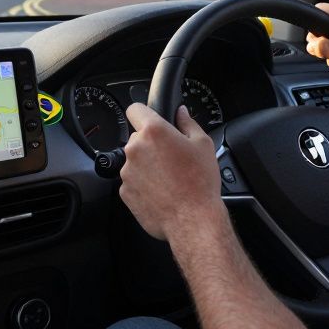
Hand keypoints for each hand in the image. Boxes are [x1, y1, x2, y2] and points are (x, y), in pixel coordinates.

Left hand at [119, 103, 224, 242]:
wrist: (193, 219)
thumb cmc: (200, 182)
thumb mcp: (203, 144)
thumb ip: (188, 123)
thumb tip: (180, 112)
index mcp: (153, 132)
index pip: (134, 109)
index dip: (143, 113)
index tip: (150, 120)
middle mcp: (135, 149)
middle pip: (137, 138)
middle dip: (151, 144)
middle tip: (171, 156)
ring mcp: (127, 172)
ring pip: (135, 161)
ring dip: (147, 165)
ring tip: (169, 178)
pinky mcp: (125, 192)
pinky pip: (133, 181)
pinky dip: (143, 184)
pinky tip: (162, 191)